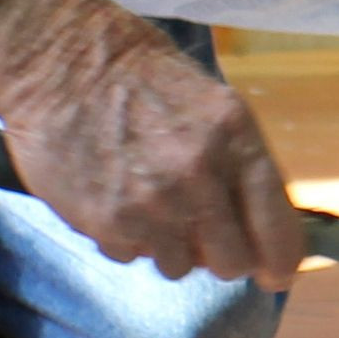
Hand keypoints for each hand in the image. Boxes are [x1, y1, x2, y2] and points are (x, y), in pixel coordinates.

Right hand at [0, 0, 309, 288]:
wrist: (57, 63)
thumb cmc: (138, 75)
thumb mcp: (210, 103)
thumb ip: (238, 164)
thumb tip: (256, 225)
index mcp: (234, 137)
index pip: (277, 227)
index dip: (280, 261)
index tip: (276, 274)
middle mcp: (199, 176)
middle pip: (231, 262)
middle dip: (220, 254)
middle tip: (201, 233)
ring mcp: (152, 205)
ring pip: (179, 267)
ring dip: (169, 246)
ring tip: (147, 202)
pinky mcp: (107, 223)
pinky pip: (132, 257)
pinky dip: (127, 238)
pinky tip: (114, 198)